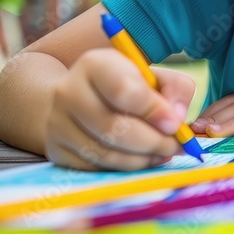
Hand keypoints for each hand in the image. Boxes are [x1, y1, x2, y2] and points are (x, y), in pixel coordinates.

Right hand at [44, 48, 195, 170]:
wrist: (79, 99)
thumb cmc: (126, 86)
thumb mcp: (154, 77)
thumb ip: (175, 89)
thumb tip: (176, 119)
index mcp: (95, 64)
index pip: (124, 91)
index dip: (153, 111)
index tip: (175, 124)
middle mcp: (68, 92)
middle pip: (113, 127)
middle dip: (153, 142)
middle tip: (175, 146)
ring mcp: (57, 123)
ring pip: (105, 153)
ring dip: (142, 158)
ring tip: (162, 153)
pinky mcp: (56, 151)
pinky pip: (95, 168)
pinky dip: (125, 168)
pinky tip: (142, 159)